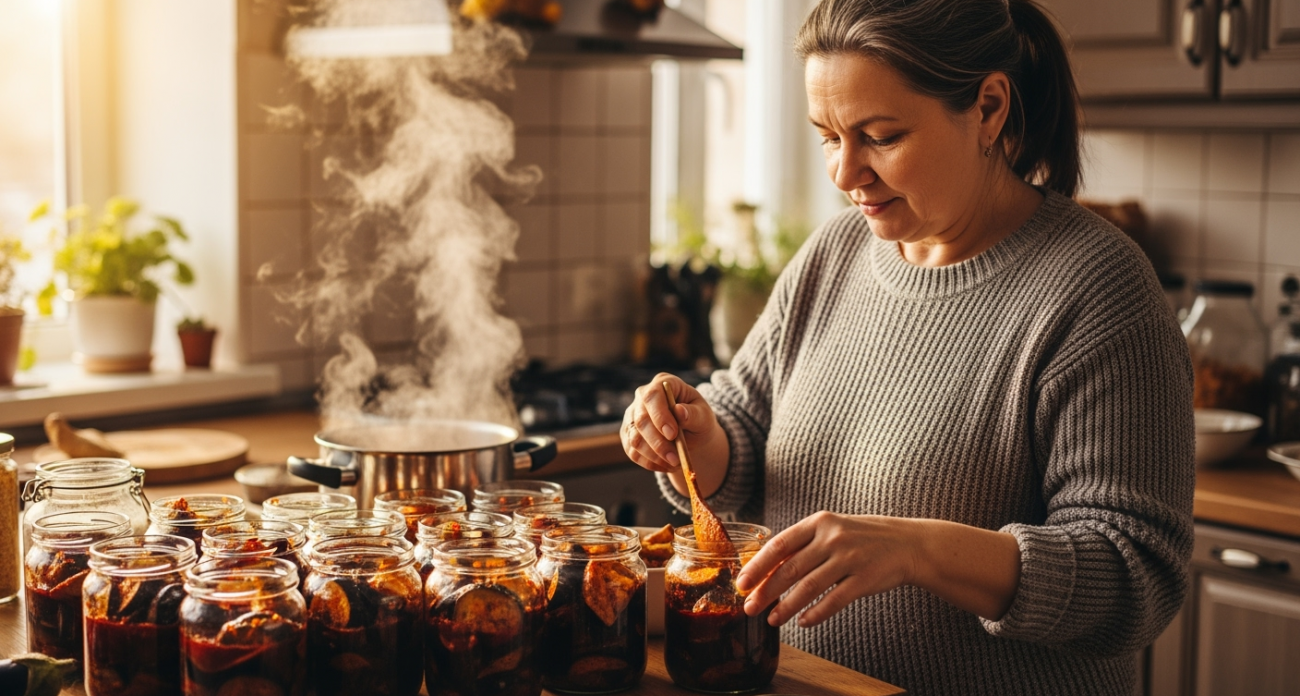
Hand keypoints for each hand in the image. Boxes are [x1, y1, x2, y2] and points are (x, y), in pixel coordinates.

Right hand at [620, 373, 721, 472]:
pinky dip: (650, 463)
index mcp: (662, 383)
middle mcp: (642, 397)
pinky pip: (633, 452)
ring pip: (634, 439)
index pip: (652, 396)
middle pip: (641, 420)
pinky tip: (666, 466)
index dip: (660, 416)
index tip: (673, 434)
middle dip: (658, 443)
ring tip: (675, 463)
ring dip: (654, 456)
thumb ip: (693, 414)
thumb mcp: (704, 415)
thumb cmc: (698, 418)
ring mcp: (632, 416)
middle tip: (676, 458)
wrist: (691, 432)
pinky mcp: (628, 434)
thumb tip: (679, 412)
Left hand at [734, 512, 920, 627]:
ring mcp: (850, 558)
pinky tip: (803, 622)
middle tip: (749, 608)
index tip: (741, 583)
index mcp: (819, 522)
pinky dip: (816, 613)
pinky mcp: (865, 579)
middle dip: (766, 591)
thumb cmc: (860, 538)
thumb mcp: (831, 530)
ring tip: (772, 620)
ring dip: (787, 607)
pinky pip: (834, 600)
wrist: (906, 543)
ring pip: (809, 587)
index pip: (779, 545)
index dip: (758, 566)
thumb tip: (766, 569)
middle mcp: (832, 538)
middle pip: (790, 568)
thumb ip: (803, 546)